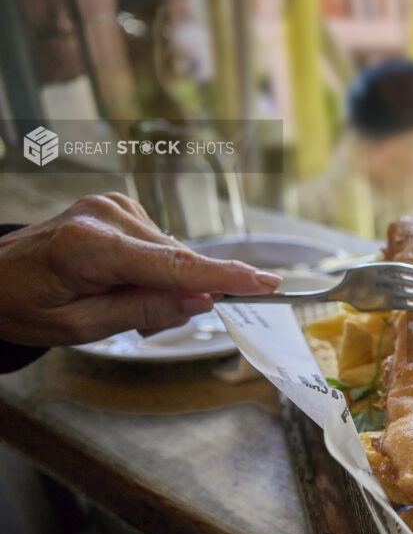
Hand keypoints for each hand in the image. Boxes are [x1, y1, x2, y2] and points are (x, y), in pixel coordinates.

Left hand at [0, 193, 280, 346]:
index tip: (267, 284)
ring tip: (118, 302)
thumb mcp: (80, 327)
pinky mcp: (117, 206)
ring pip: (170, 256)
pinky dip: (152, 269)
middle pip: (176, 262)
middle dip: (178, 296)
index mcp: (90, 248)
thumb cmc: (23, 305)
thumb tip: (202, 301)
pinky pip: (158, 245)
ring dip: (162, 285)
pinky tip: (122, 281)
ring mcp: (112, 206)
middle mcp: (106, 216)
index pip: (174, 266)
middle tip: (144, 325)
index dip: (225, 277)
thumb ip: (144, 311)